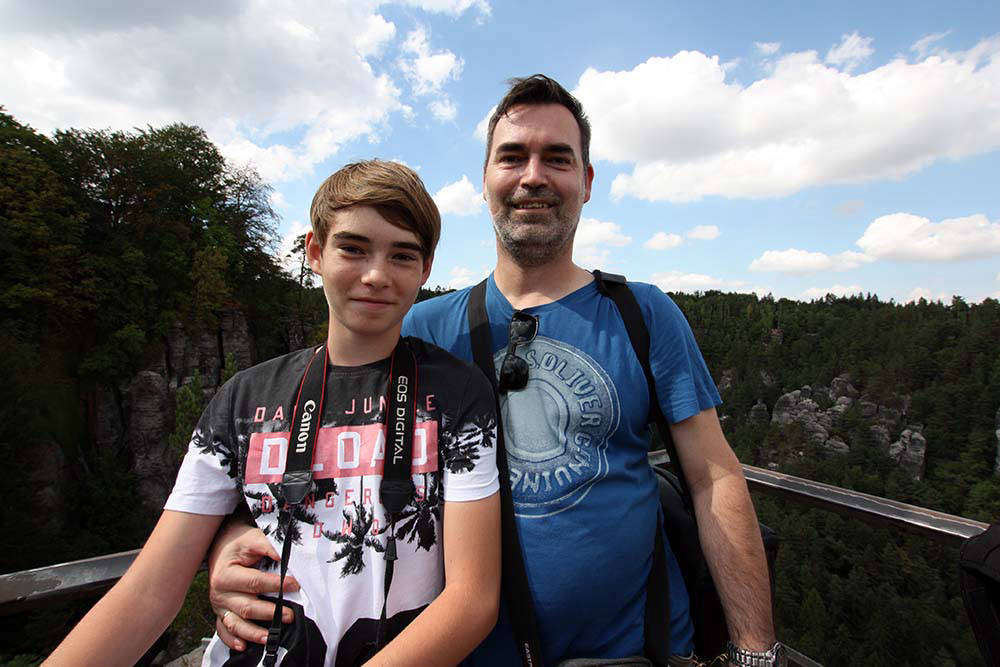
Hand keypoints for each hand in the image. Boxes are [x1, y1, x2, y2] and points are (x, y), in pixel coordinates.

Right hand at [207, 515, 299, 649]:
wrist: (221, 547)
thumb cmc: (239, 545)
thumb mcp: (252, 539)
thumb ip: (267, 545)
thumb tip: (283, 555)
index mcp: (226, 574)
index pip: (254, 582)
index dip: (276, 585)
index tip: (294, 585)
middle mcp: (220, 593)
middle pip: (246, 607)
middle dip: (269, 613)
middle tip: (290, 615)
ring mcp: (220, 606)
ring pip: (235, 623)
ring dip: (253, 633)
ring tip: (270, 637)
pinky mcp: (221, 613)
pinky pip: (224, 630)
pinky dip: (232, 640)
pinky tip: (243, 646)